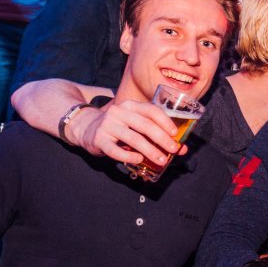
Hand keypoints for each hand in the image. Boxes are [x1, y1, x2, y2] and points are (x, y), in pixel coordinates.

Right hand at [65, 100, 181, 165]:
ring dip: (150, 151)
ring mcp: (107, 125)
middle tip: (173, 150)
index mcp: (130, 106)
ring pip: (133, 138)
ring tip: (161, 160)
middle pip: (144, 125)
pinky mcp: (99, 139)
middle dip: (162, 139)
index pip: (151, 110)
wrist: (86, 127)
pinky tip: (138, 159)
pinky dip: (129, 156)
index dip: (165, 121)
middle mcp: (118, 112)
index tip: (175, 133)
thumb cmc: (118, 128)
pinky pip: (115, 150)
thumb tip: (182, 148)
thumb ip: (156, 134)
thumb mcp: (135, 125)